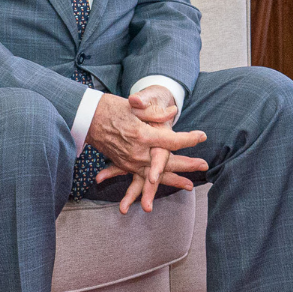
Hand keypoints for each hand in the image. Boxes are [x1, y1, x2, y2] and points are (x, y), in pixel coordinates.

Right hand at [86, 88, 207, 213]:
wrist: (87, 118)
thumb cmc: (112, 108)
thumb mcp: (135, 106)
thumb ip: (156, 112)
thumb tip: (173, 113)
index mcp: (142, 135)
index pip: (171, 140)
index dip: (188, 139)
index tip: (202, 136)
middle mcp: (136, 152)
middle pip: (166, 161)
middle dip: (187, 164)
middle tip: (205, 165)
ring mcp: (129, 161)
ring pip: (155, 175)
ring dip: (173, 179)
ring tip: (190, 186)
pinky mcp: (125, 165)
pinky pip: (142, 177)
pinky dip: (155, 183)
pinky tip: (165, 186)